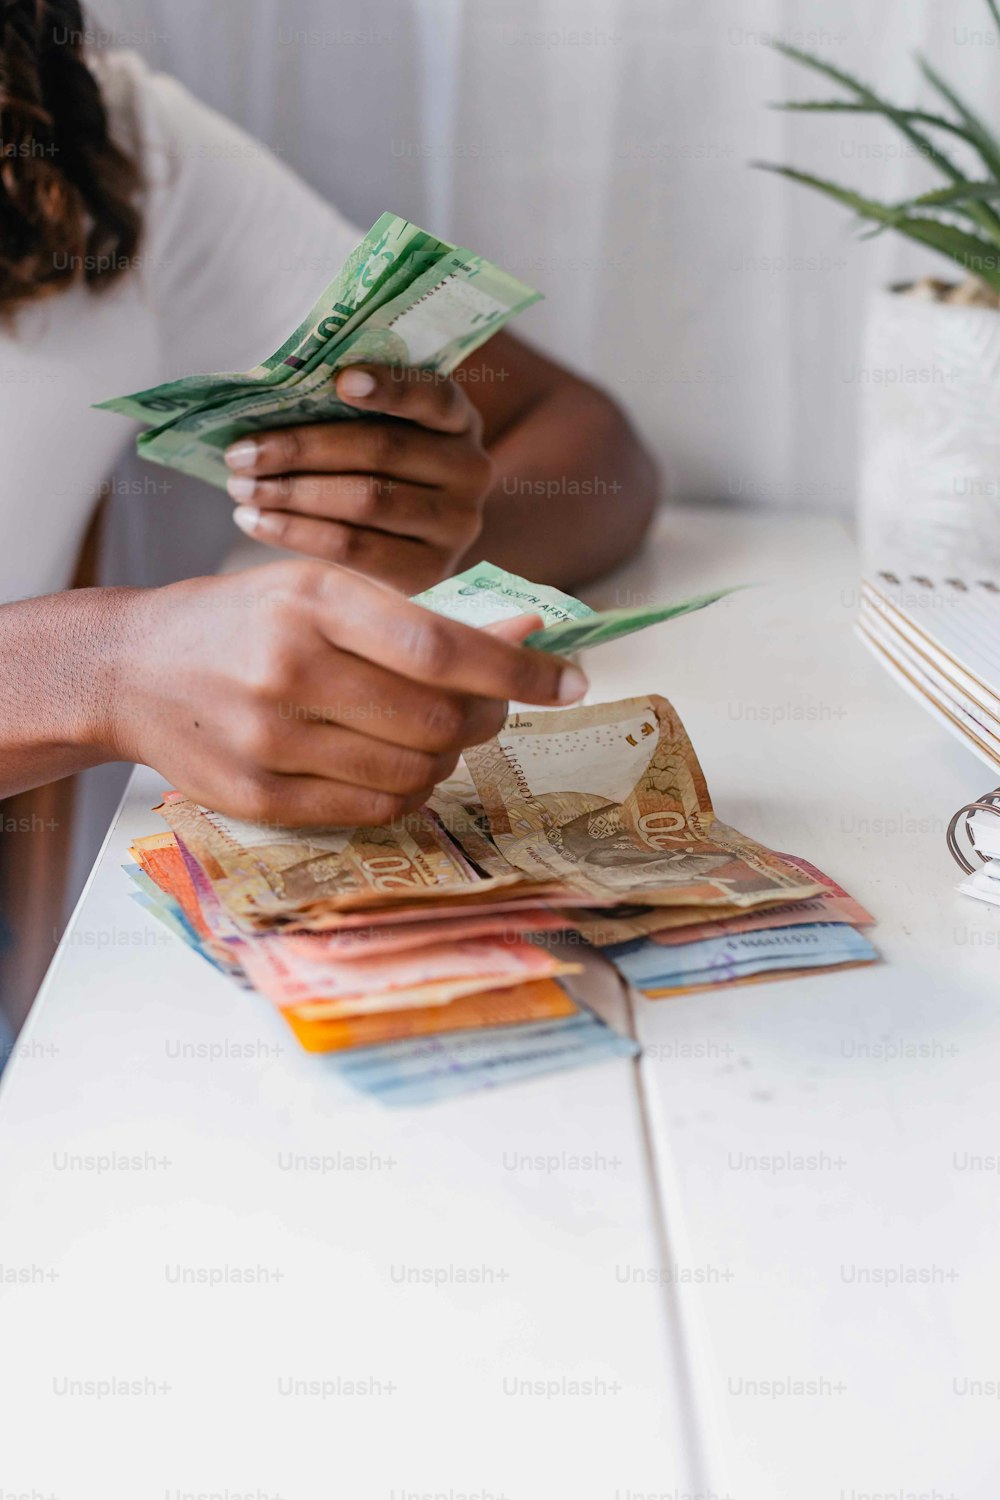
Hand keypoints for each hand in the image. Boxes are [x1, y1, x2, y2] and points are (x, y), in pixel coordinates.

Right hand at [109, 559, 586, 827]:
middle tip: (492, 709)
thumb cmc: (246, 620)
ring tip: (436, 735)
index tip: (571, 680)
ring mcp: (271, 739)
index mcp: (313, 601)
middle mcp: (290, 668)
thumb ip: (422, 615)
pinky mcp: (259, 796)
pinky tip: (398, 764)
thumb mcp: (324, 588)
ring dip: (448, 758)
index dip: (518, 671)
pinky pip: (374, 809)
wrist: (131, 668)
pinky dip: (408, 791)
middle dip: (488, 720)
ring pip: (413, 772)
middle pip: (437, 721)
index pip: (440, 648)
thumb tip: (530, 630)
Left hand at [223, 365, 493, 592]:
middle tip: (241, 452)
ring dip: (292, 492)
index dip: (391, 387)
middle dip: (302, 448)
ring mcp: (457, 526)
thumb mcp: (378, 435)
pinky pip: (354, 548)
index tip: (340, 380)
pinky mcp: (430, 573)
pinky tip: (255, 521)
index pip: (434, 396)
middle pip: (383, 450)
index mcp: (459, 421)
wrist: (398, 556)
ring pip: (366, 500)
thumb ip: (348, 413)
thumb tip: (269, 396)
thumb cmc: (372, 476)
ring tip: (241, 487)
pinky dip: (297, 533)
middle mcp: (471, 470)